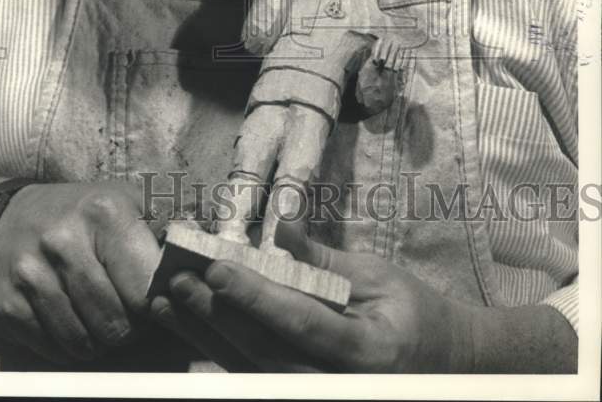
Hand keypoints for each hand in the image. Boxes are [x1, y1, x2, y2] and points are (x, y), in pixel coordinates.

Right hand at [0, 181, 160, 364]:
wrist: (6, 218)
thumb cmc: (81, 214)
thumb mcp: (126, 202)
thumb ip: (168, 226)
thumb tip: (210, 250)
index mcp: (104, 212)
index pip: (145, 291)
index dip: (155, 307)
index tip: (154, 302)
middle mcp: (63, 240)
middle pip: (116, 324)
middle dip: (128, 329)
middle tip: (126, 314)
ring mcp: (30, 274)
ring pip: (84, 344)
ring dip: (99, 342)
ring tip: (101, 318)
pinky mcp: (6, 305)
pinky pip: (53, 351)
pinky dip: (69, 347)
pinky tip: (72, 321)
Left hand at [151, 217, 474, 371]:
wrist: (442, 365)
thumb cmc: (411, 313)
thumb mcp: (377, 277)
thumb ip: (323, 260)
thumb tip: (279, 226)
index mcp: (367, 353)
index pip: (301, 323)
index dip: (256, 297)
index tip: (217, 269)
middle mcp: (339, 387)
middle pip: (265, 353)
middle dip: (216, 316)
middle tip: (177, 280)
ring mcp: (319, 397)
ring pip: (251, 371)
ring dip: (204, 336)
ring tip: (167, 303)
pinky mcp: (301, 395)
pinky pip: (254, 378)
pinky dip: (218, 352)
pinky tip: (188, 329)